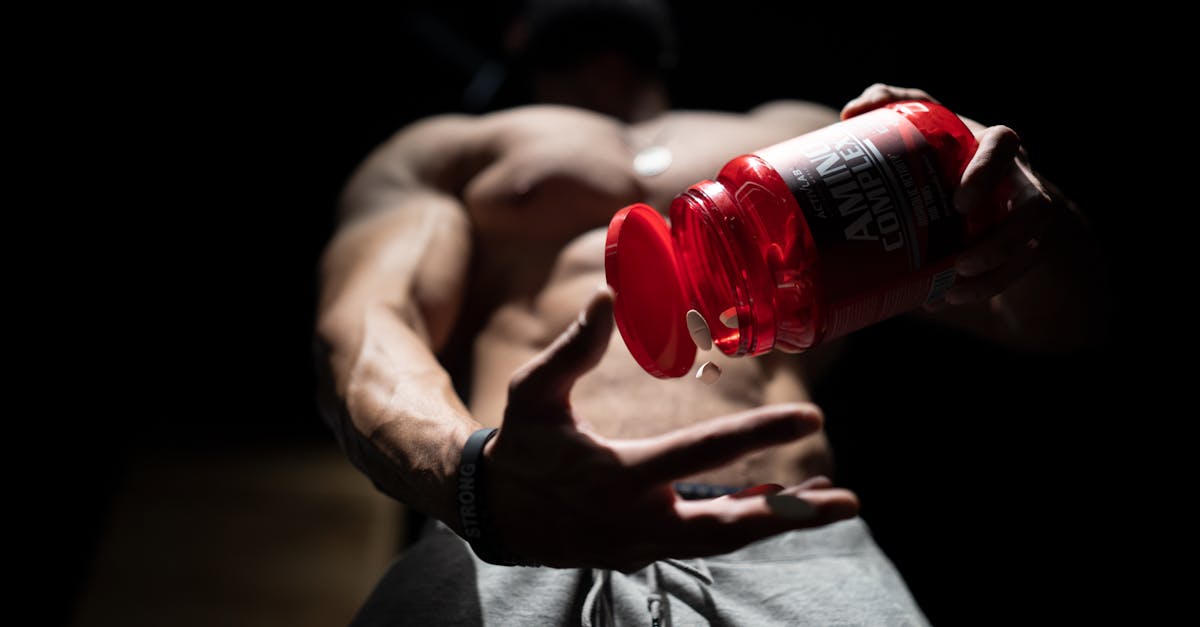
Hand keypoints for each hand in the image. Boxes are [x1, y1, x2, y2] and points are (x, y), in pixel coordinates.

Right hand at [483, 287, 858, 569]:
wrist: (492, 514)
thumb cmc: (518, 446)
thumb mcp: (533, 392)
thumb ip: (572, 347)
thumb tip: (605, 294)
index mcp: (617, 475)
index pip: (701, 453)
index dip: (759, 434)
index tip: (811, 416)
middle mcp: (638, 519)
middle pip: (730, 525)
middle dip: (792, 515)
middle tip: (849, 502)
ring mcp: (643, 544)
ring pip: (723, 538)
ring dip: (778, 520)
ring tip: (829, 501)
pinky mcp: (643, 552)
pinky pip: (703, 540)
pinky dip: (742, 523)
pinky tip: (775, 505)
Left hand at [842, 83, 1065, 305]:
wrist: (982, 187)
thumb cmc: (947, 152)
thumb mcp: (926, 124)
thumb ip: (892, 105)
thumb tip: (850, 113)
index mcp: (994, 147)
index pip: (1004, 145)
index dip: (987, 171)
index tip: (959, 203)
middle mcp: (1021, 180)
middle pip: (1036, 208)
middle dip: (1002, 239)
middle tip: (960, 262)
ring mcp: (1027, 217)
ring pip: (1030, 247)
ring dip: (995, 271)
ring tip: (953, 285)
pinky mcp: (1027, 247)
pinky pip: (1018, 272)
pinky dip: (985, 287)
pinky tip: (948, 297)